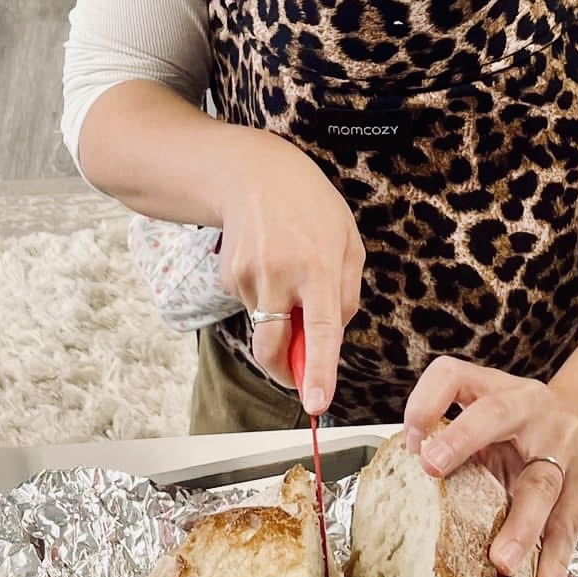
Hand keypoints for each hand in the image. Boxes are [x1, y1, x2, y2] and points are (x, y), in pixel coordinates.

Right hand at [216, 130, 364, 413]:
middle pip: (274, 347)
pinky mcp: (229, 277)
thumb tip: (330, 337)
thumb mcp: (348, 242)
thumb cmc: (310, 207)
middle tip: (297, 373)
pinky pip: (252, 306)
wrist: (253, 174)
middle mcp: (281, 275)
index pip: (321, 330)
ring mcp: (249, 277)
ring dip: (279, 317)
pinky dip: (264, 298)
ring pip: (266, 326)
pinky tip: (269, 262)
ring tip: (288, 271)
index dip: (318, 371)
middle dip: (284, 370)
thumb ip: (346, 292)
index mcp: (320, 266)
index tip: (317, 403)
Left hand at [403, 358, 577, 576]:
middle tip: (431, 467)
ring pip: (540, 482)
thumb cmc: (526, 428)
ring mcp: (562, 445)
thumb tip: (404, 496)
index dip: (426, 402)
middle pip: (496, 414)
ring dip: (521, 525)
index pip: (452, 375)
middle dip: (462, 439)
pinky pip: (567, 526)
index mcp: (495, 389)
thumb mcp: (492, 419)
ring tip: (501, 561)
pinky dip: (555, 563)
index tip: (410, 442)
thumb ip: (458, 444)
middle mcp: (529, 408)